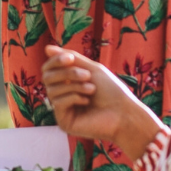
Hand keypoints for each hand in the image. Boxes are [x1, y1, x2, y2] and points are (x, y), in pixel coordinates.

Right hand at [43, 44, 163, 161]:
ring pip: (52, 90)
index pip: (49, 69)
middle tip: (87, 75)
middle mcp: (62, 95)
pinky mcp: (63, 122)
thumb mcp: (92, 69)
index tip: (70, 58)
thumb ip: (71, 58)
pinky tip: (87, 102)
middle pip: (47, 77)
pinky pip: (57, 103)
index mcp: (67, 82)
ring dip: (74, 86)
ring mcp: (62, 110)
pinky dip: (73, 98)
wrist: (123, 113)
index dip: (56, 61)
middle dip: (67, 73)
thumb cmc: (111, 91)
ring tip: (92, 89)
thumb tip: (47, 48)